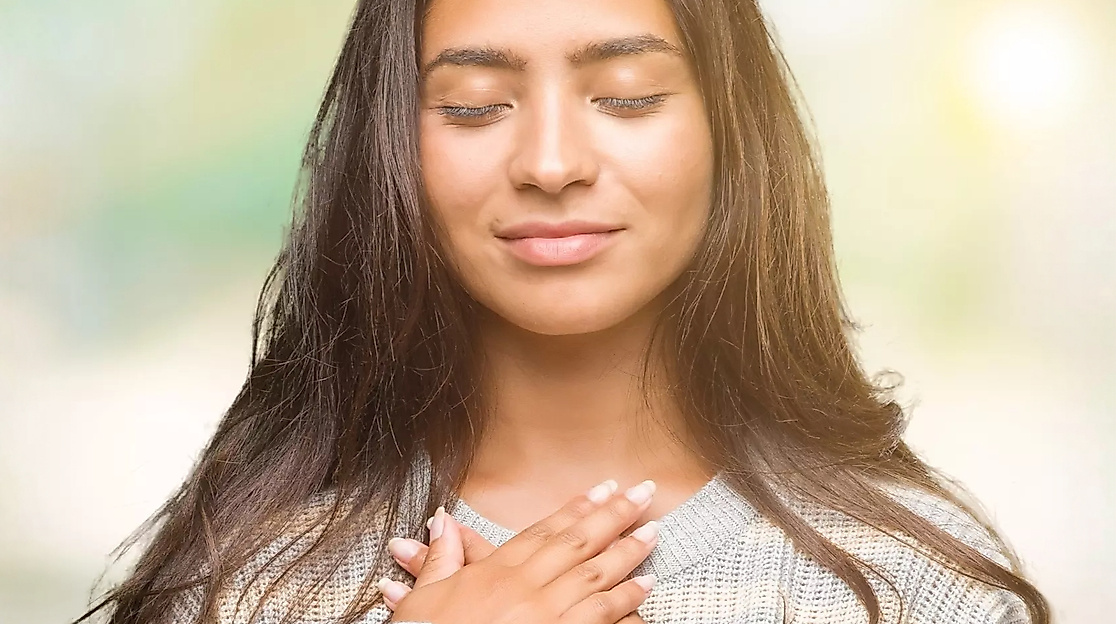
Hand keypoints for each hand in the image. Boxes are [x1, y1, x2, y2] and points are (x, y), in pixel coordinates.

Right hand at [376, 479, 658, 622]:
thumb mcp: (423, 599)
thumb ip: (439, 558)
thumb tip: (441, 519)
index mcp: (494, 571)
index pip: (543, 530)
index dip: (576, 507)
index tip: (602, 488)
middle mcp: (524, 586)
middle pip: (577, 541)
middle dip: (614, 514)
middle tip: (644, 492)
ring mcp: (545, 613)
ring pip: (595, 573)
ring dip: (628, 550)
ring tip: (654, 530)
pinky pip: (601, 614)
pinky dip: (626, 598)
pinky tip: (647, 584)